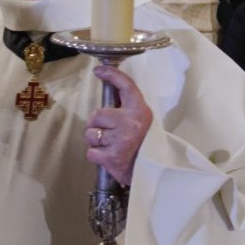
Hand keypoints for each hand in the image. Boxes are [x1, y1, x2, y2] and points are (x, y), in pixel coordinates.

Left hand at [85, 65, 152, 185]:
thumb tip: (109, 94)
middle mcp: (130, 123)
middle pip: (96, 115)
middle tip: (109, 134)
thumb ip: (126, 110)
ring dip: (96, 142)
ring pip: (91, 134)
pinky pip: (91, 152)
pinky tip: (108, 157)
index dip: (112, 75)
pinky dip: (96, 156)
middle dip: (96, 125)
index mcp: (140, 112)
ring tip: (111, 146)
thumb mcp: (142, 123)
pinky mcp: (112, 157)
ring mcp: (121, 140)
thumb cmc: (144, 147)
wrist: (153, 174)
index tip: (99, 71)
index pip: (126, 87)